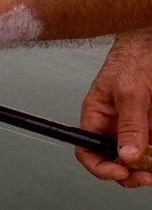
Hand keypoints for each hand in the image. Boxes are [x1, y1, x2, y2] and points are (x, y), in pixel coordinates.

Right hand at [76, 27, 151, 187]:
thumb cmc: (134, 57)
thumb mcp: (130, 91)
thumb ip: (130, 123)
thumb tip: (126, 155)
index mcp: (97, 115)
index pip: (87, 149)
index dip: (99, 166)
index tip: (118, 172)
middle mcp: (115, 124)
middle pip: (115, 159)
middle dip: (130, 172)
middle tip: (146, 174)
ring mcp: (136, 126)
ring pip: (138, 157)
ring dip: (148, 165)